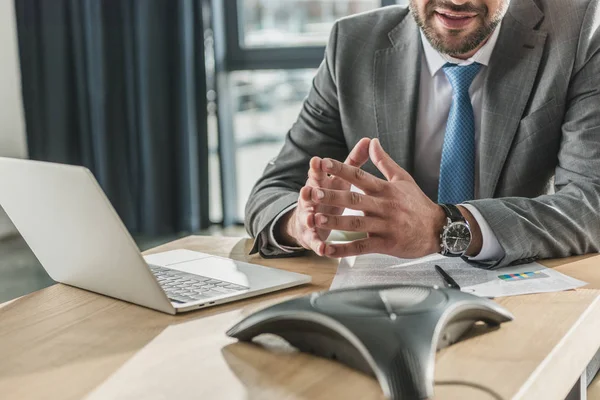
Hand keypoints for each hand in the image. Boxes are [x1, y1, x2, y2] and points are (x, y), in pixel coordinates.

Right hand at [277, 138, 371, 254]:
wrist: (311, 221)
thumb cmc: (331, 195)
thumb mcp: (341, 178)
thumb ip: (353, 161)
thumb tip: (368, 140)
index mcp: (320, 184)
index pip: (317, 174)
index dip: (316, 168)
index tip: (317, 161)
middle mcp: (312, 200)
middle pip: (309, 194)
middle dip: (309, 192)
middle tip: (308, 189)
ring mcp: (310, 218)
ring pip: (309, 217)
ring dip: (310, 218)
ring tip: (312, 218)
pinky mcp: (313, 236)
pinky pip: (315, 242)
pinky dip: (319, 245)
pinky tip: (324, 250)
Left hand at [311, 138, 445, 257]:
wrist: (439, 229)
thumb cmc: (418, 203)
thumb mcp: (403, 178)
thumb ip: (384, 161)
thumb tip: (371, 141)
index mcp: (386, 189)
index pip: (360, 176)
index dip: (341, 169)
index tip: (323, 163)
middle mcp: (384, 206)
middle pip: (355, 200)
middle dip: (333, 197)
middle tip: (313, 193)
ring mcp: (385, 226)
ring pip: (357, 224)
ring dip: (335, 222)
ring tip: (316, 219)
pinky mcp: (386, 244)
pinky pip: (362, 247)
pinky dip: (345, 250)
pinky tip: (328, 250)